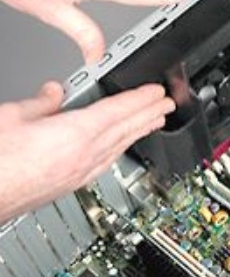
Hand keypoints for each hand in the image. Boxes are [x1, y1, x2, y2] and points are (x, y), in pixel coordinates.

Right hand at [0, 82, 175, 222]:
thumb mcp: (11, 118)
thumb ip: (40, 103)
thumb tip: (56, 92)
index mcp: (74, 136)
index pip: (119, 111)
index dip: (141, 99)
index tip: (157, 92)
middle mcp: (84, 158)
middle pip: (126, 130)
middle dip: (149, 115)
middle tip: (167, 105)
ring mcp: (79, 174)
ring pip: (119, 148)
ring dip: (139, 132)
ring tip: (153, 122)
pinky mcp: (70, 185)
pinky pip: (106, 162)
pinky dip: (120, 149)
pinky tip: (122, 148)